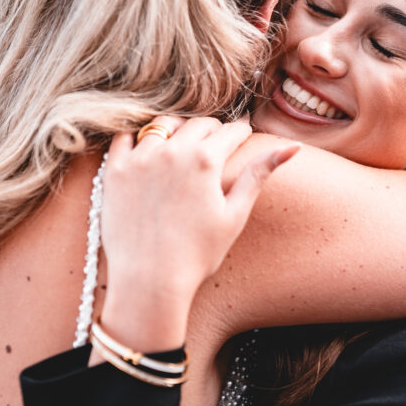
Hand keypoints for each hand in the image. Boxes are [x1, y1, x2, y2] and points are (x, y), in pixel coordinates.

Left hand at [98, 116, 298, 349]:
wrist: (149, 281)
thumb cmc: (197, 254)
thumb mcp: (234, 214)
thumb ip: (258, 174)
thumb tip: (291, 146)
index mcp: (205, 160)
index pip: (230, 131)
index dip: (241, 133)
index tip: (243, 135)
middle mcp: (171, 151)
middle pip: (198, 124)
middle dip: (212, 130)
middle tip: (216, 142)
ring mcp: (139, 158)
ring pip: (163, 125)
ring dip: (177, 129)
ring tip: (183, 143)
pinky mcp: (114, 171)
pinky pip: (125, 137)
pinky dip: (138, 139)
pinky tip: (147, 151)